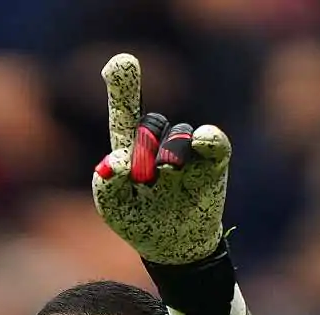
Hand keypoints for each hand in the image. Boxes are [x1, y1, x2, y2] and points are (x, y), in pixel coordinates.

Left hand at [91, 53, 232, 265]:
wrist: (174, 246)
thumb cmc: (138, 221)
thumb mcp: (112, 207)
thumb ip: (106, 184)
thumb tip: (115, 162)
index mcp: (131, 148)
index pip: (125, 113)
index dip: (122, 87)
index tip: (120, 62)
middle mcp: (160, 143)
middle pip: (150, 123)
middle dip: (143, 146)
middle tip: (142, 177)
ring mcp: (188, 152)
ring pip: (179, 134)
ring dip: (169, 155)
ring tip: (165, 178)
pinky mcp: (213, 162)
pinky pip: (213, 139)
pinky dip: (207, 138)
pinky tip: (199, 141)